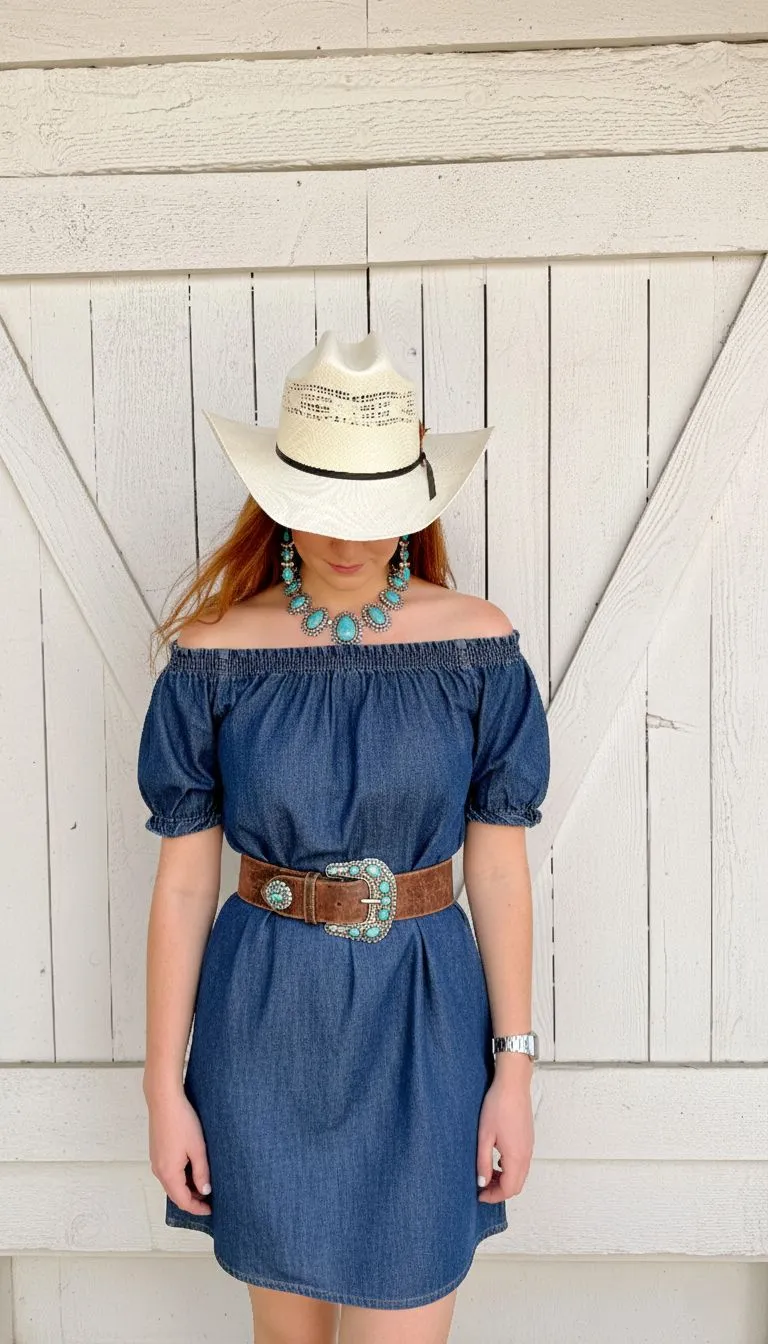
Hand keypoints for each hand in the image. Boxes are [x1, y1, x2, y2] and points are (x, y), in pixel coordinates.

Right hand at [146, 1085, 212, 1215]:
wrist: (164, 1101)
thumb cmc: (182, 1122)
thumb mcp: (198, 1149)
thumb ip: (202, 1172)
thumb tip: (205, 1191)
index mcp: (168, 1173)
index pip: (183, 1200)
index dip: (197, 1208)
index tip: (211, 1209)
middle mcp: (158, 1170)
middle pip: (175, 1194)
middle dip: (192, 1199)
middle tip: (210, 1198)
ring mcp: (155, 1161)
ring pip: (172, 1183)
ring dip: (186, 1187)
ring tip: (204, 1183)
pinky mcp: (156, 1151)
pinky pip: (168, 1172)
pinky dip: (180, 1177)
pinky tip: (193, 1168)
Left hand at [475, 1071, 533, 1202]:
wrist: (513, 1084)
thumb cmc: (498, 1105)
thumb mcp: (485, 1136)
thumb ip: (483, 1162)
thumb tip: (482, 1182)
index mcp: (516, 1157)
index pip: (508, 1189)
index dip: (493, 1196)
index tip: (479, 1195)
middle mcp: (526, 1155)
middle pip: (517, 1186)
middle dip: (500, 1191)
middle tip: (483, 1187)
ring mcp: (529, 1147)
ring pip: (521, 1175)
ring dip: (506, 1180)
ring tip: (488, 1173)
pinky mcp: (528, 1139)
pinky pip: (523, 1163)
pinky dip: (511, 1169)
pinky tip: (497, 1160)